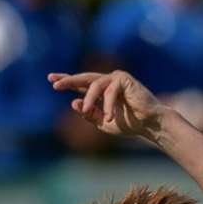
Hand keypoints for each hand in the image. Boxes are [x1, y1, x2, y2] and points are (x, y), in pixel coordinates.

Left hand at [49, 70, 163, 139]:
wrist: (151, 124)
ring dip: (89, 98)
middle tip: (55, 84)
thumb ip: (90, 114)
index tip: (51, 80)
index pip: (81, 83)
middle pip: (84, 78)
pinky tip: (110, 117)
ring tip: (85, 109)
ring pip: (95, 85)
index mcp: (102, 90)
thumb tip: (74, 103)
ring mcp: (116, 78)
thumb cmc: (131, 124)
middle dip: (69, 80)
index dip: (67, 81)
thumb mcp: (104, 122)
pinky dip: (108, 104)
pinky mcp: (124, 79)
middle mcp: (107, 81)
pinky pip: (109, 91)